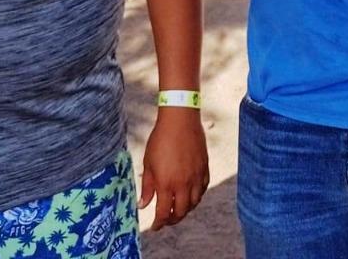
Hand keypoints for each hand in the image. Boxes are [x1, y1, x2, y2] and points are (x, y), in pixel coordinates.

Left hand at [139, 107, 209, 230]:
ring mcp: (196, 177)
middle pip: (180, 212)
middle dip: (172, 220)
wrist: (180, 120)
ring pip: (194, 203)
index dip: (158, 224)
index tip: (154, 226)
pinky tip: (190, 194)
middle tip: (166, 219)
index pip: (163, 213)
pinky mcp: (204, 168)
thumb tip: (143, 205)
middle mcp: (183, 184)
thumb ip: (147, 187)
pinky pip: (203, 190)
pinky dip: (197, 196)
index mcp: (166, 184)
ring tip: (177, 208)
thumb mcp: (148, 163)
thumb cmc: (160, 139)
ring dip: (185, 209)